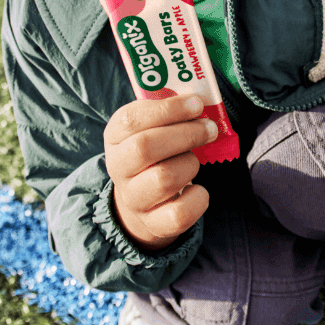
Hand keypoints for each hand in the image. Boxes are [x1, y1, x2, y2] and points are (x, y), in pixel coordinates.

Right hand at [103, 94, 214, 251]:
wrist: (142, 203)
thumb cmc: (155, 154)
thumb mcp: (152, 128)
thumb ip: (169, 112)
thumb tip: (200, 101)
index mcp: (115, 137)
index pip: (131, 119)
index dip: (168, 109)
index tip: (196, 104)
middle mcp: (118, 168)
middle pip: (145, 147)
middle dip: (185, 134)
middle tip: (210, 128)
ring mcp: (134, 199)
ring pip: (164, 178)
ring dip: (190, 164)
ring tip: (195, 160)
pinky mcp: (154, 223)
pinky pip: (180, 213)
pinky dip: (198, 198)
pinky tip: (198, 189)